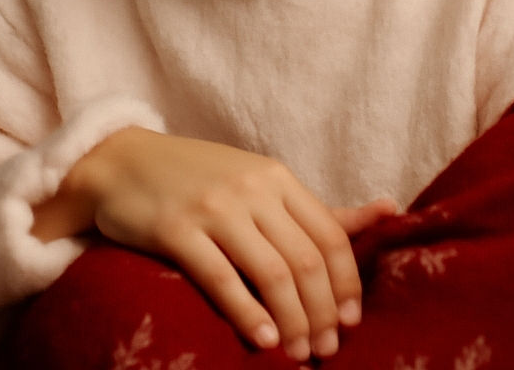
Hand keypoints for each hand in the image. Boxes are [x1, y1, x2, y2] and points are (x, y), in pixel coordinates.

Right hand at [33, 128, 395, 361]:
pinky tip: (263, 338)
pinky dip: (248, 314)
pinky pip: (222, 278)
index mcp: (276, 177)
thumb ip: (316, 209)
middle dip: (323, 312)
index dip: (347, 283)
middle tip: (326, 350)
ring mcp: (214, 207)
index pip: (331, 234)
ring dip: (294, 322)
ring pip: (272, 272)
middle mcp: (252, 188)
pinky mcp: (176, 228)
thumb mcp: (260, 183)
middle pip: (306, 259)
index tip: (350, 322)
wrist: (124, 162)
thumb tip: (390, 209)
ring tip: (299, 354)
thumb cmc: (200, 179)